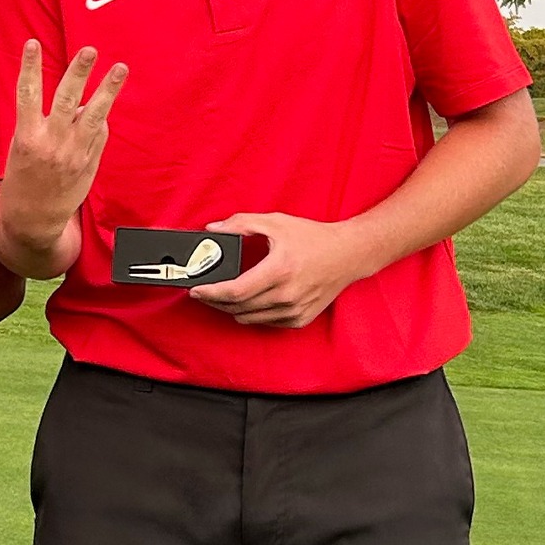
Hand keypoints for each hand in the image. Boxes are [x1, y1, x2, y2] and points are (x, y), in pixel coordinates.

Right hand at [0, 40, 125, 244]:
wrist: (32, 220)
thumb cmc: (22, 181)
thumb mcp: (20, 149)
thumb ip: (43, 125)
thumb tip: (75, 106)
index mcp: (27, 136)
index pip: (27, 93)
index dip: (29, 66)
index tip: (32, 43)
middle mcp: (51, 142)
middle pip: (67, 99)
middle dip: (79, 72)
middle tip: (89, 50)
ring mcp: (73, 153)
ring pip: (94, 115)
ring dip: (108, 89)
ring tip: (120, 69)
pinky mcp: (89, 163)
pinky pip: (99, 134)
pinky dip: (100, 120)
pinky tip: (101, 110)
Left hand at [187, 213, 377, 327]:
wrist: (348, 254)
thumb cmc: (313, 238)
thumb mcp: (275, 222)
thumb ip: (241, 224)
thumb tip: (213, 229)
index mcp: (278, 271)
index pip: (234, 291)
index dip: (210, 293)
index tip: (195, 290)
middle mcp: (286, 295)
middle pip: (237, 307)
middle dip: (214, 301)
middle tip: (203, 292)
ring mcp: (294, 310)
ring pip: (249, 318)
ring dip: (231, 309)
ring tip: (222, 296)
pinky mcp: (299, 319)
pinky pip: (265, 322)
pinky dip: (252, 314)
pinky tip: (248, 301)